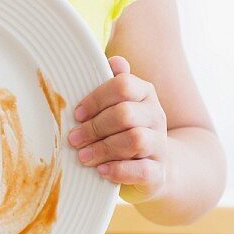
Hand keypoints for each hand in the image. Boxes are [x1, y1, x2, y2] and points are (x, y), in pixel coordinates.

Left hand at [67, 55, 166, 201]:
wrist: (157, 165)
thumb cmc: (126, 130)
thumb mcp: (120, 105)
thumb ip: (114, 84)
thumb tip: (114, 61)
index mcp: (145, 94)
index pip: (123, 86)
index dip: (96, 99)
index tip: (77, 114)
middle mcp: (156, 116)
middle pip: (125, 114)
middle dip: (95, 127)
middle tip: (74, 139)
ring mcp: (160, 145)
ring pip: (135, 140)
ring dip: (103, 148)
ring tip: (83, 156)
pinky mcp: (159, 172)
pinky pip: (142, 170)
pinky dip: (119, 170)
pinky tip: (102, 171)